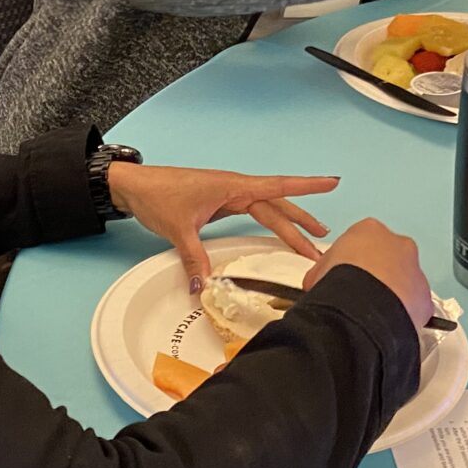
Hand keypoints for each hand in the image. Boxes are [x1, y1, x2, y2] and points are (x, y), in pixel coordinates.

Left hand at [105, 163, 338, 294]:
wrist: (134, 186)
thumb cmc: (157, 195)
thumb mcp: (178, 228)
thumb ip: (195, 257)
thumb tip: (204, 285)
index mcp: (232, 186)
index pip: (276, 187)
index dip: (306, 186)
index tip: (332, 183)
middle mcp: (235, 188)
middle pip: (277, 205)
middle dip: (302, 222)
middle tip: (324, 241)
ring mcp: (229, 194)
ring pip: (267, 208)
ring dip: (288, 223)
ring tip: (311, 239)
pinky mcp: (221, 202)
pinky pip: (253, 211)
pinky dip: (268, 221)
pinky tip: (277, 230)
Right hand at [300, 219, 433, 328]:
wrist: (361, 304)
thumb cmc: (339, 281)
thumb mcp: (318, 271)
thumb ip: (326, 271)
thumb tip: (320, 283)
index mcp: (369, 230)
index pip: (361, 243)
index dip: (350, 263)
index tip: (344, 278)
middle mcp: (398, 244)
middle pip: (388, 258)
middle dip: (377, 275)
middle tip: (361, 294)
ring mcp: (415, 269)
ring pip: (405, 281)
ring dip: (393, 294)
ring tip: (374, 312)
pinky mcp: (425, 296)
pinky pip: (415, 304)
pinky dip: (404, 313)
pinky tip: (388, 323)